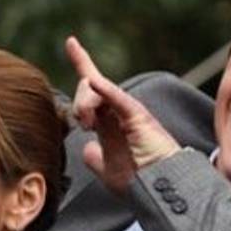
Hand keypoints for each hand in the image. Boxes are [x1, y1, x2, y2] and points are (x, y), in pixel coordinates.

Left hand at [65, 36, 180, 195]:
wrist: (158, 189)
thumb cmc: (138, 181)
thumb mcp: (107, 170)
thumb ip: (95, 158)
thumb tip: (86, 150)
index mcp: (110, 120)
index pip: (93, 88)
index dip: (82, 63)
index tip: (72, 42)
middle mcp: (118, 110)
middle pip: (88, 87)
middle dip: (78, 104)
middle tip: (85, 127)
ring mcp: (128, 110)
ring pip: (97, 89)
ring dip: (85, 105)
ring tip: (90, 126)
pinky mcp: (137, 116)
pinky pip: (116, 98)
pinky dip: (104, 89)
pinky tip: (93, 81)